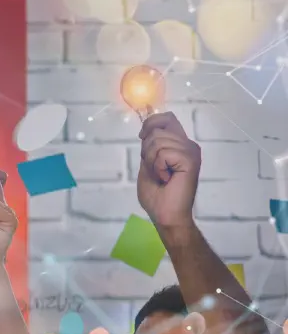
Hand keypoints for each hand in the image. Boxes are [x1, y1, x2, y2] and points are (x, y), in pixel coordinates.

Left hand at [137, 112, 200, 229]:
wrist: (166, 215)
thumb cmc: (157, 195)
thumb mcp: (148, 165)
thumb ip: (150, 148)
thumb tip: (147, 131)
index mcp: (179, 145)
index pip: (167, 118)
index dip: (151, 123)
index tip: (142, 137)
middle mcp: (187, 145)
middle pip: (159, 128)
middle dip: (147, 150)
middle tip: (155, 169)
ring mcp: (190, 151)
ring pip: (158, 141)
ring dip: (151, 161)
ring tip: (161, 175)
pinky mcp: (190, 159)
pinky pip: (163, 153)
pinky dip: (157, 167)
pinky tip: (166, 178)